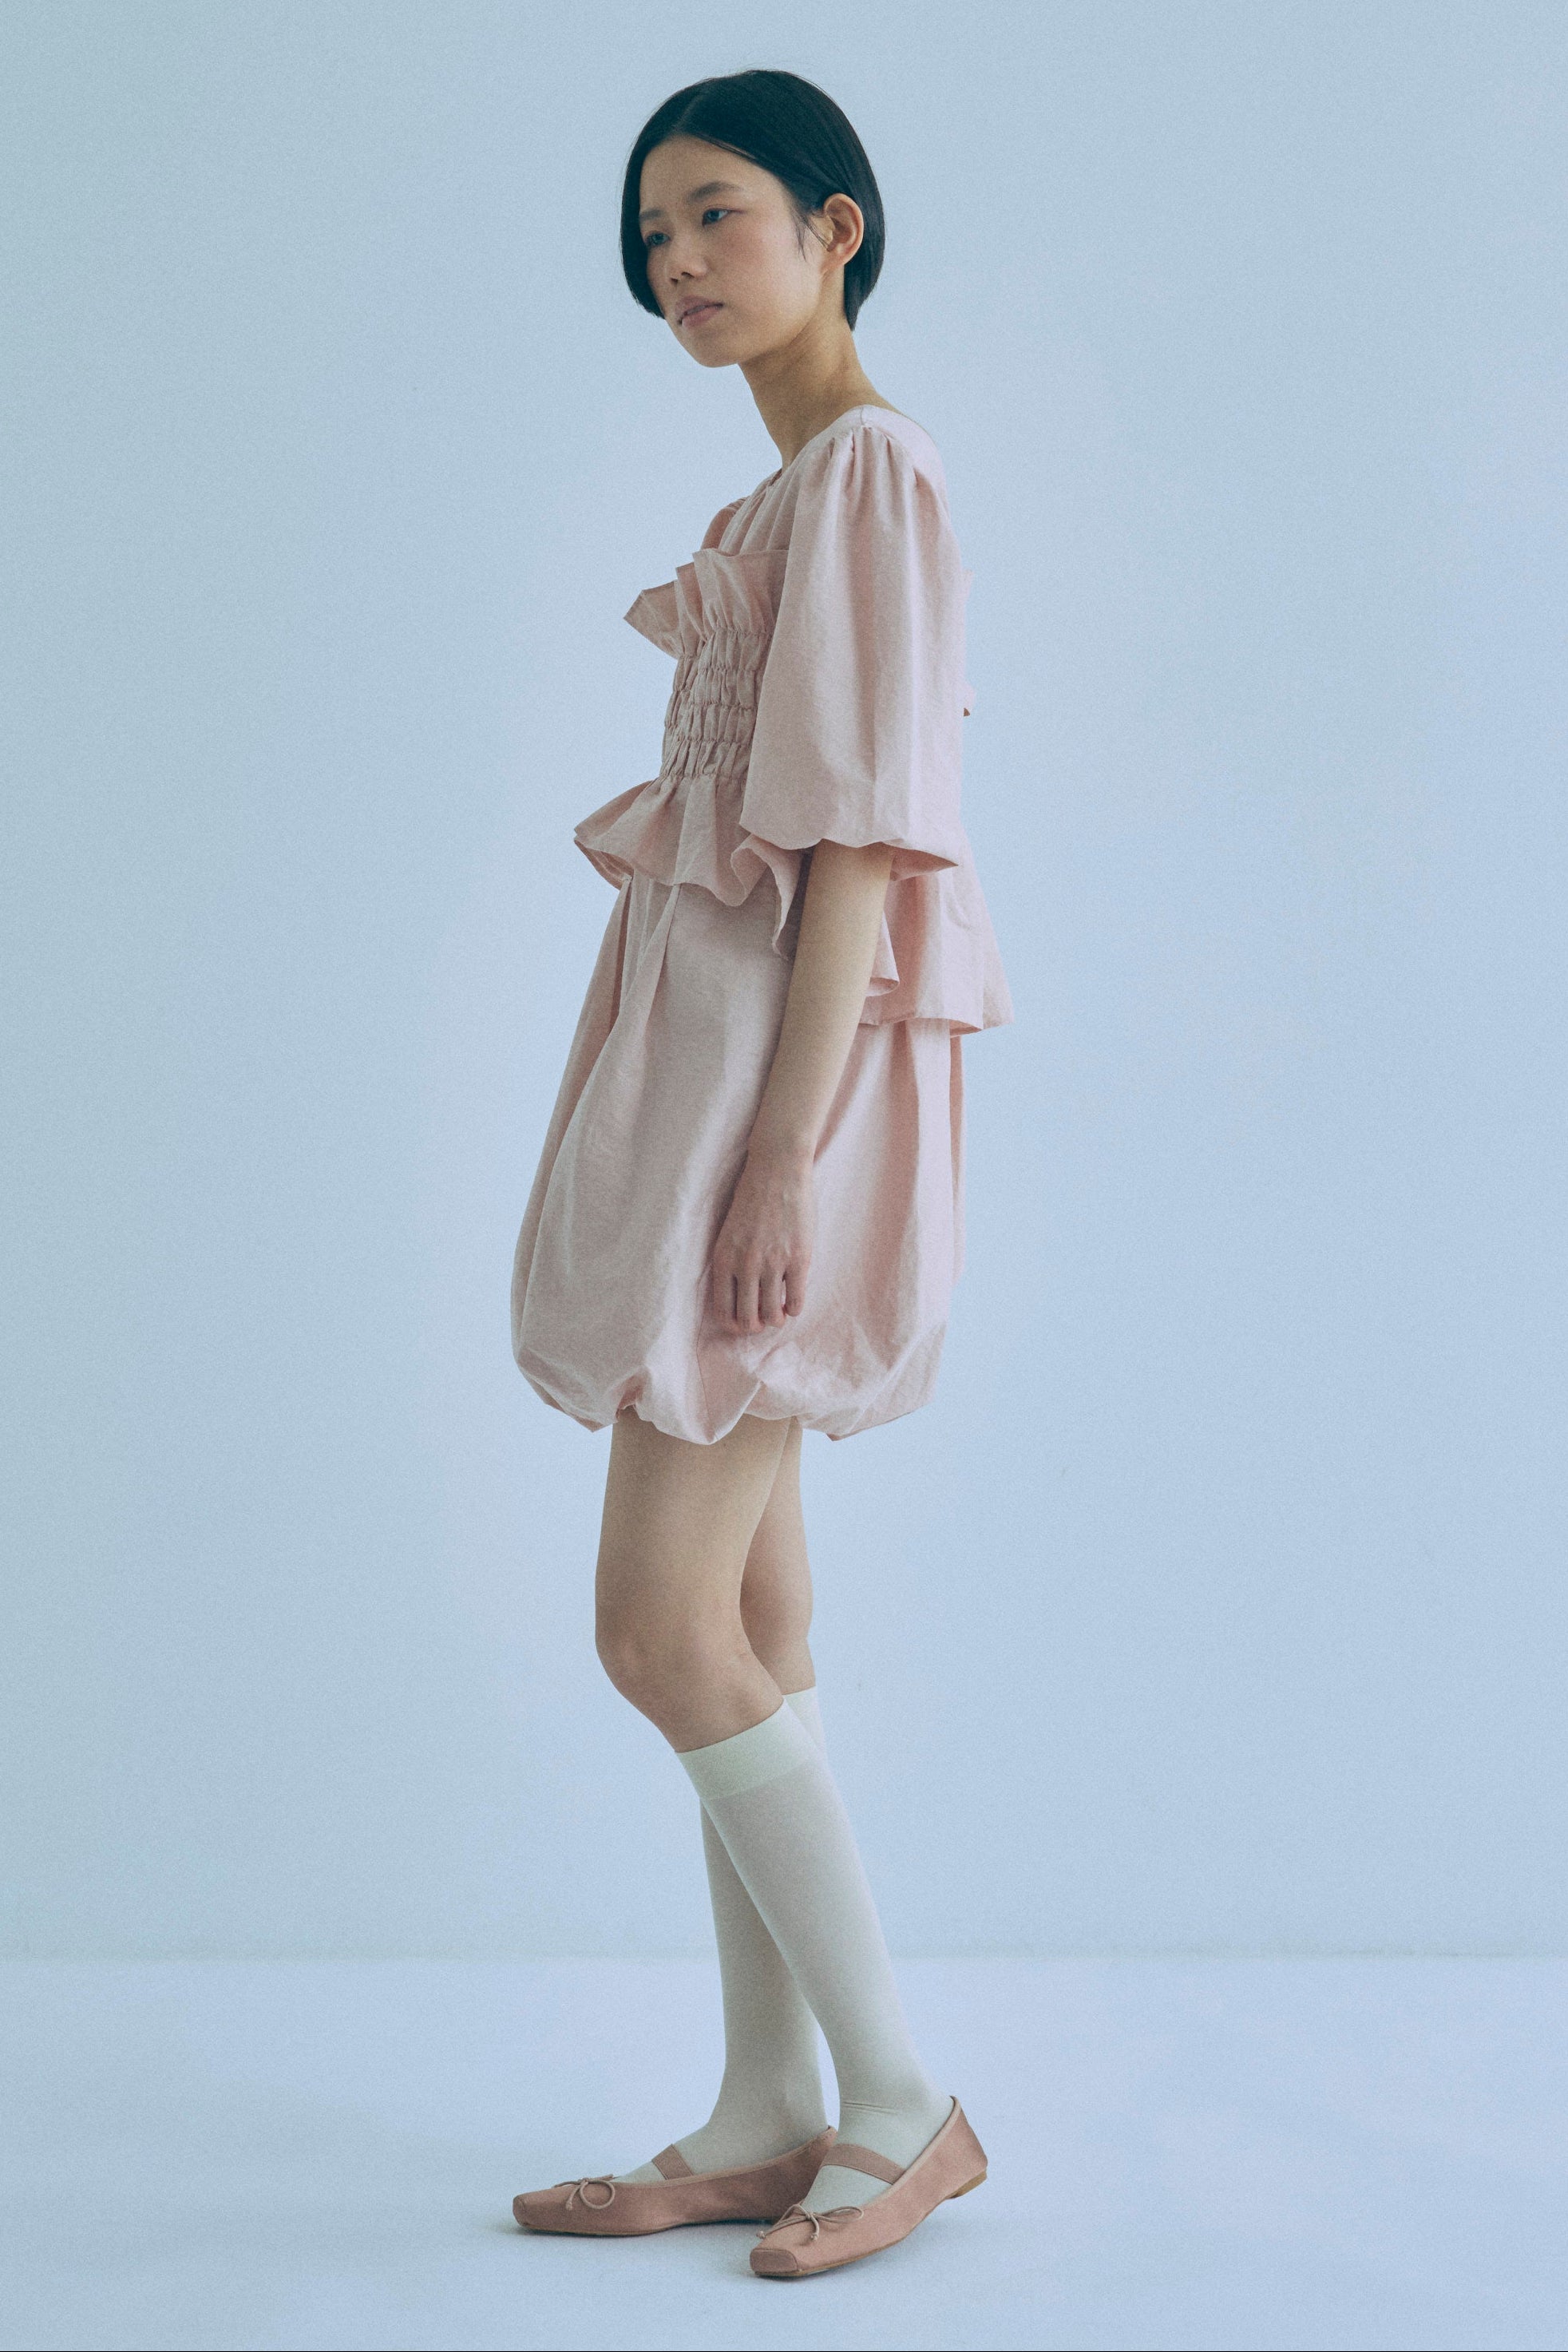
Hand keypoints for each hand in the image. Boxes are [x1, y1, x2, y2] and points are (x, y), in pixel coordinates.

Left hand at [710, 1145, 814, 1332]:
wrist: (777, 1171)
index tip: (743, 1322)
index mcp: (724, 1260)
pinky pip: (797, 1300)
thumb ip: (732, 1264)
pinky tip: (793, 1302)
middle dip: (756, 1325)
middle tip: (763, 1318)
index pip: (723, 1312)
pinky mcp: (798, 1259)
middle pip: (748, 1319)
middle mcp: (745, 1266)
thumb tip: (741, 1297)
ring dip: (776, 1318)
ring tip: (779, 1311)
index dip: (734, 1325)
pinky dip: (794, 1308)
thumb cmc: (752, 1199)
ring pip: (772, 1314)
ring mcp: (773, 1264)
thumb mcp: (729, 1233)